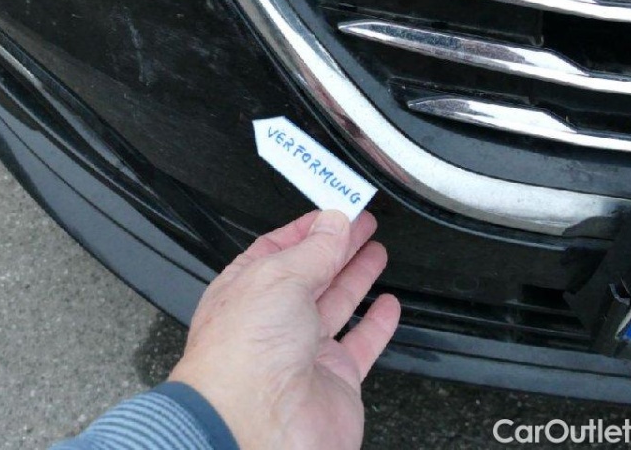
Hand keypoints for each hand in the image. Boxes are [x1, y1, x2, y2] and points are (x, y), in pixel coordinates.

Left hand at [169, 209, 399, 449]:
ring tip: (374, 251)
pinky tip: (388, 305)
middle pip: (311, 272)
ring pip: (336, 304)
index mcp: (247, 289)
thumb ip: (313, 249)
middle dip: (337, 245)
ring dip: (356, 276)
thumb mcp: (278, 278)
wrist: (255, 424)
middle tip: (362, 221)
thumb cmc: (242, 354)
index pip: (279, 247)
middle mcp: (272, 320)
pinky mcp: (334, 379)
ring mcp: (303, 351)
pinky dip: (378, 324)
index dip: (309, 226)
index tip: (336, 207)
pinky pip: (360, 344)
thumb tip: (333, 222)